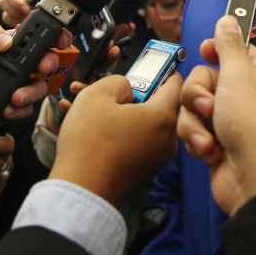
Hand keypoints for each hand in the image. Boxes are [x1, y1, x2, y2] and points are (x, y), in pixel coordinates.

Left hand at [0, 20, 67, 136]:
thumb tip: (6, 41)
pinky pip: (27, 109)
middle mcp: (19, 64)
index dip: (55, 37)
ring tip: (15, 96)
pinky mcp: (11, 105)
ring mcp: (16, 85)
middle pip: (48, 63)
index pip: (39, 37)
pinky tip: (6, 107)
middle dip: (49, 65)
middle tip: (41, 68)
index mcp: (12, 44)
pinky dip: (19, 109)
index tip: (59, 40)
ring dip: (33, 91)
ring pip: (40, 87)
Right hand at [50, 73, 180, 207]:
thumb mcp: (98, 94)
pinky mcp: (144, 166)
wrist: (80, 190)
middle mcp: (168, 137)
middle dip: (135, 91)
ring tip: (93, 103)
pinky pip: (138, 137)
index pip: (176, 81)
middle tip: (112, 86)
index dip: (159, 68)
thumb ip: (119, 80)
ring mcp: (158, 155)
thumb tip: (128, 88)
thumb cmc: (90, 143)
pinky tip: (94, 123)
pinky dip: (121, 128)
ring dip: (124, 109)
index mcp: (164, 116)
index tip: (145, 64)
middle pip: (159, 102)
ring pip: (145, 120)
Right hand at [177, 16, 255, 214]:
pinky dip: (197, 140)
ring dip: (195, 122)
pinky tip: (210, 152)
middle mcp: (246, 94)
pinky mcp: (216, 142)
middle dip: (198, 93)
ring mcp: (230, 120)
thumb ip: (228, 46)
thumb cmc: (254, 125)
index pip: (233, 51)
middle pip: (204, 78)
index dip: (215, 51)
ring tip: (210, 138)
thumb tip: (227, 18)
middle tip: (209, 106)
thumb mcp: (240, 76)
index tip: (204, 52)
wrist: (254, 181)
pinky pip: (192, 129)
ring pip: (193, 105)